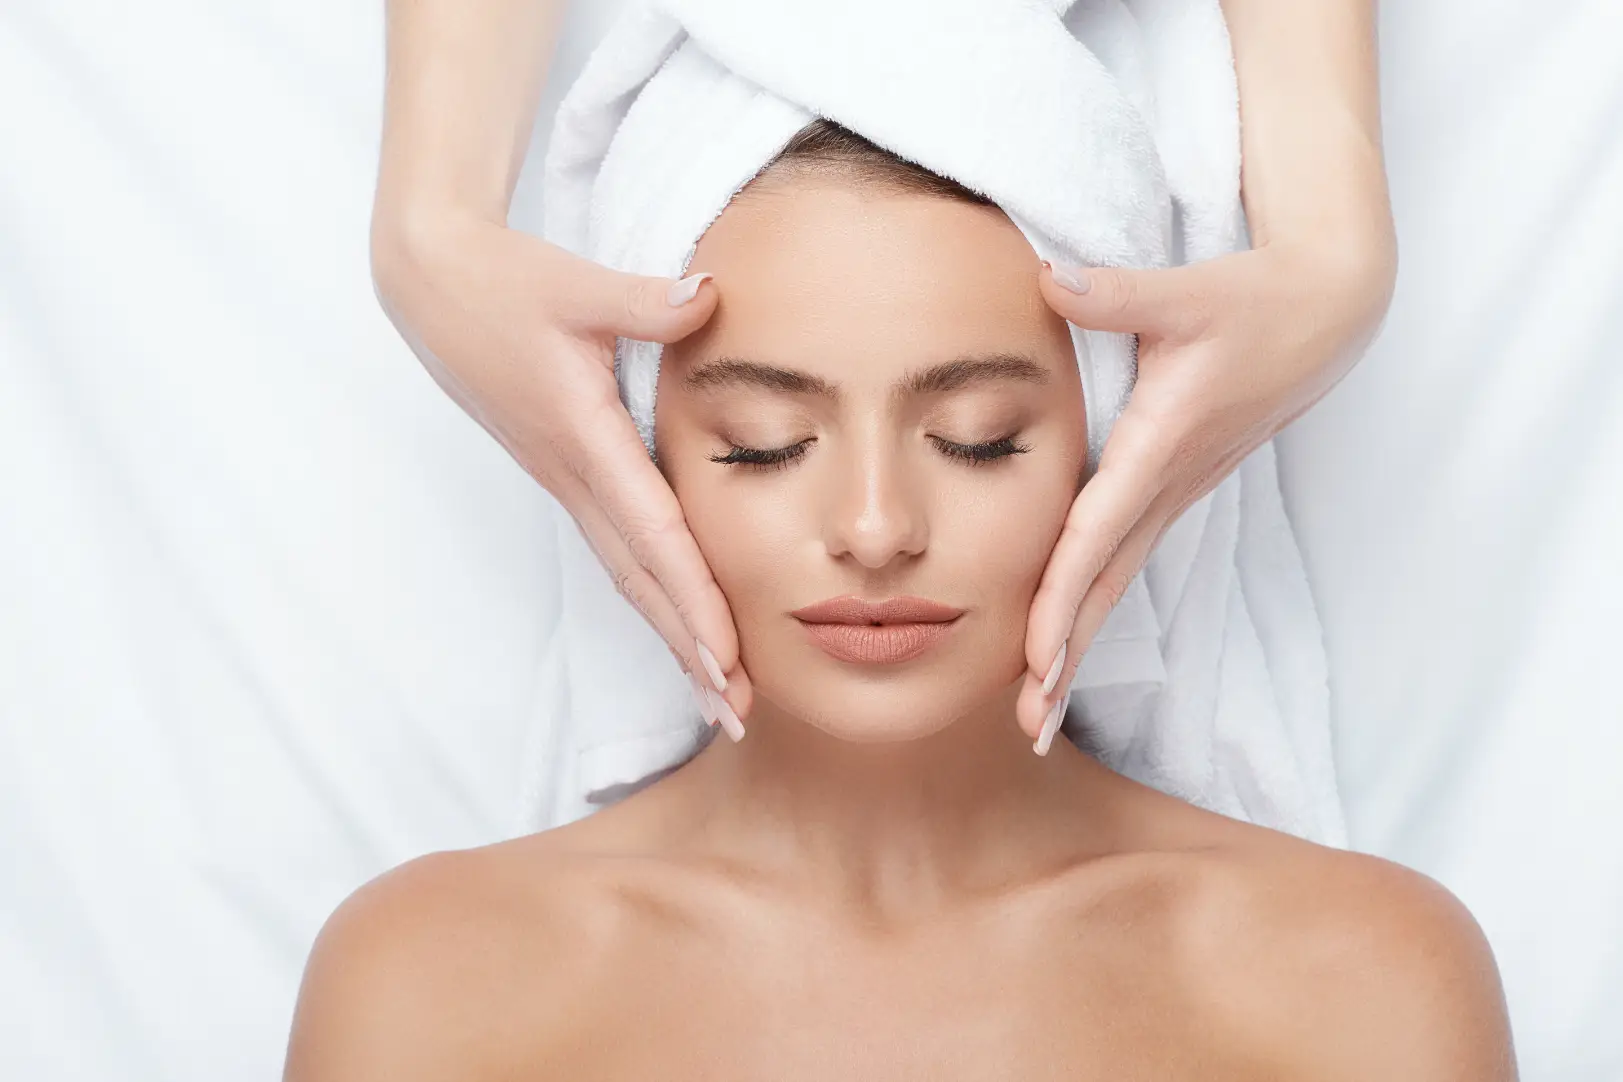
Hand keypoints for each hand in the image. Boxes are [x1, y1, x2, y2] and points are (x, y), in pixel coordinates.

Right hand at [372, 213, 750, 723]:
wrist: (431, 285)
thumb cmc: (503, 282)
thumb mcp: (574, 283)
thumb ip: (644, 300)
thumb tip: (707, 298)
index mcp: (584, 438)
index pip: (651, 535)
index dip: (691, 599)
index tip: (726, 660)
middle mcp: (574, 476)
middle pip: (641, 581)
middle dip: (689, 650)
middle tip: (737, 713)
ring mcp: (567, 481)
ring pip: (628, 574)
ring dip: (673, 635)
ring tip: (717, 693)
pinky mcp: (566, 473)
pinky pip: (617, 549)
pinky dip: (653, 593)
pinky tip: (680, 622)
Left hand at [1016, 241, 1395, 745]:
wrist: (1325, 314)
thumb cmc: (1254, 299)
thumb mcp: (1187, 290)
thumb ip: (1115, 291)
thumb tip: (1047, 278)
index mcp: (1161, 445)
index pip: (1098, 534)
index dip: (1062, 597)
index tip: (1035, 660)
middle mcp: (1168, 484)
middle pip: (1106, 585)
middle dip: (1067, 657)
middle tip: (1028, 726)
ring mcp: (1175, 493)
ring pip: (1116, 581)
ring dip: (1077, 646)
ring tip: (1039, 711)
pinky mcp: (1175, 487)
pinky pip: (1124, 558)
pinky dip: (1092, 604)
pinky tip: (1066, 641)